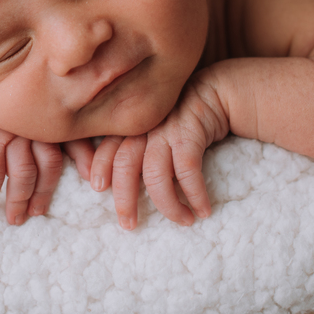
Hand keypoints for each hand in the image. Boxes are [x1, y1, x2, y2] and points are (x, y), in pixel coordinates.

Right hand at [0, 86, 92, 223]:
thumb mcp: (20, 123)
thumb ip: (52, 141)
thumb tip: (88, 171)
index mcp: (43, 118)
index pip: (71, 142)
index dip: (83, 163)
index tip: (95, 185)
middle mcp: (31, 123)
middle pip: (49, 164)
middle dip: (44, 193)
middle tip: (36, 213)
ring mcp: (9, 130)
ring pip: (24, 173)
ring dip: (18, 200)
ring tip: (14, 217)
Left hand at [90, 76, 229, 228]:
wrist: (217, 89)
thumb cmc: (181, 116)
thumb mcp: (153, 126)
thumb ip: (134, 144)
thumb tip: (112, 180)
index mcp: (131, 125)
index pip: (107, 147)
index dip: (99, 166)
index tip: (97, 187)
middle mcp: (145, 127)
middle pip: (124, 164)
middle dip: (124, 198)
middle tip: (129, 224)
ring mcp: (166, 129)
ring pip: (155, 173)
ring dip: (167, 204)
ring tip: (183, 221)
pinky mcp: (190, 132)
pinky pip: (187, 171)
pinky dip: (194, 194)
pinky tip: (203, 210)